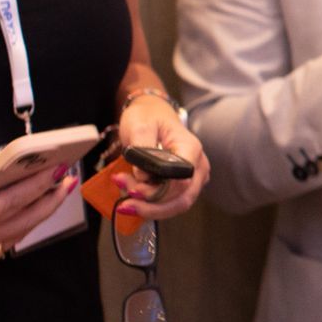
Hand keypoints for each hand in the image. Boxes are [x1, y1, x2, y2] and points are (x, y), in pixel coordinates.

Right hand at [0, 143, 80, 261]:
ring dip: (42, 211)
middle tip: (69, 178)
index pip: (14, 200)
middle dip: (52, 197)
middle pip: (27, 218)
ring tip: (57, 193)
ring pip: (21, 230)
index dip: (38, 183)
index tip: (58, 167)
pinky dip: (24, 224)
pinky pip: (9, 239)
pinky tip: (28, 216)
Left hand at [112, 94, 211, 220]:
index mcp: (190, 149)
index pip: (181, 180)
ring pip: (177, 205)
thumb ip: (142, 149)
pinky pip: (171, 203)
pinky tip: (133, 201)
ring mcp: (194, 177)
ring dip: (150, 208)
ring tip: (124, 202)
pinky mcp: (184, 185)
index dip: (158, 191)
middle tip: (124, 202)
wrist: (153, 114)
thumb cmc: (148, 117)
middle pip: (182, 198)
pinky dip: (151, 206)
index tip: (132, 190)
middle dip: (151, 205)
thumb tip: (142, 176)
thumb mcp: (140, 125)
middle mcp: (198, 166)